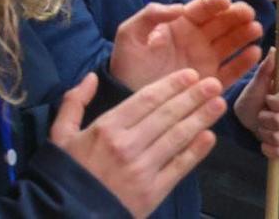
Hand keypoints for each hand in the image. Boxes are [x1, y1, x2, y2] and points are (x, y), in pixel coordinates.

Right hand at [50, 70, 225, 216]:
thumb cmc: (66, 172)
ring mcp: (143, 169)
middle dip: (192, 97)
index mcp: (106, 127)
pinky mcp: (154, 192)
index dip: (170, 86)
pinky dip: (196, 152)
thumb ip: (74, 102)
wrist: (70, 214)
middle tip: (214, 83)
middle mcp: (128, 144)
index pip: (146, 100)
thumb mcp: (60, 133)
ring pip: (177, 138)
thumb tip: (90, 77)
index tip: (190, 74)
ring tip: (218, 104)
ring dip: (200, 119)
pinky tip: (210, 137)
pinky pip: (179, 167)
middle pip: (167, 116)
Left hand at [109, 0, 261, 91]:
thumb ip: (150, 16)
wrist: (126, 94)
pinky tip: (255, 53)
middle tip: (248, 13)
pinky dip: (244, 62)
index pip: (201, 8)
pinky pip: (231, 71)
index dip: (214, 2)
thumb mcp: (129, 33)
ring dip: (244, 35)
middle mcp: (196, 40)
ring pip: (230, 44)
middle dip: (236, 16)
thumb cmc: (127, 61)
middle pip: (221, 23)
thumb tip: (179, 7)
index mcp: (178, 24)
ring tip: (255, 29)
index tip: (224, 1)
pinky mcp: (211, 82)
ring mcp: (205, 60)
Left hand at [234, 56, 278, 158]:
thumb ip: (265, 71)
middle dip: (267, 121)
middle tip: (260, 116)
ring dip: (268, 135)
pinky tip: (265, 142)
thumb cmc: (251, 98)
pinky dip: (273, 149)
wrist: (248, 120)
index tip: (265, 101)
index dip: (274, 104)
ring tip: (261, 128)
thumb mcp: (253, 86)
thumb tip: (274, 50)